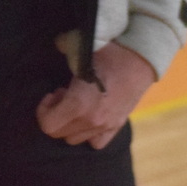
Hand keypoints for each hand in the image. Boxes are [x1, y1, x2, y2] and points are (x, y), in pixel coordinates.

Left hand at [36, 41, 156, 148]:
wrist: (143, 59)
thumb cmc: (112, 53)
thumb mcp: (84, 45)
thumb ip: (65, 44)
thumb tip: (58, 43)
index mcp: (79, 104)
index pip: (48, 124)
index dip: (43, 110)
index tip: (52, 94)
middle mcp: (91, 120)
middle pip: (59, 133)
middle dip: (56, 115)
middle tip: (64, 96)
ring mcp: (105, 126)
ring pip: (75, 139)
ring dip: (70, 123)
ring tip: (78, 104)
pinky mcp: (117, 126)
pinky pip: (96, 143)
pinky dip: (89, 133)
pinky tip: (91, 115)